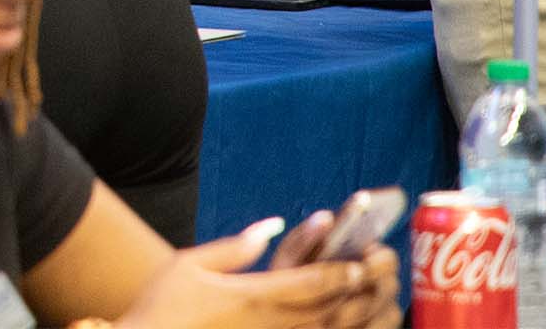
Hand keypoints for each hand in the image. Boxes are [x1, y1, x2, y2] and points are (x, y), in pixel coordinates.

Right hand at [118, 227, 399, 328]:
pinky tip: (345, 325)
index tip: (363, 261)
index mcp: (252, 295)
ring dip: (356, 317)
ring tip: (375, 303)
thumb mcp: (189, 262)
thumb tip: (273, 226)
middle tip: (382, 277)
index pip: (311, 282)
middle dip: (360, 292)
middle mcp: (269, 324)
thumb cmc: (162, 305)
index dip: (342, 272)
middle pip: (329, 310)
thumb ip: (235, 246)